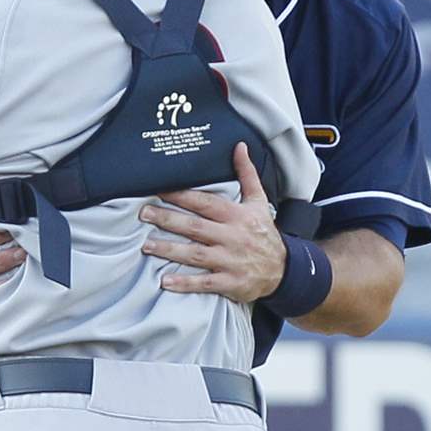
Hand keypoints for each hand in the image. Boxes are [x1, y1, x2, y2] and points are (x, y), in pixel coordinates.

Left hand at [139, 142, 286, 301]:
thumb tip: (239, 146)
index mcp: (237, 216)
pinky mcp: (230, 283)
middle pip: (195, 227)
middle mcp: (233, 237)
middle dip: (168, 220)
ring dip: (169, 250)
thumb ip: (247, 174)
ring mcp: (231, 261)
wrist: (286, 270)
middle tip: (144, 214)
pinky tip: (165, 281)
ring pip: (196, 254)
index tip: (158, 190)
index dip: (181, 196)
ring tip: (146, 245)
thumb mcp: (259, 202)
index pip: (205, 203)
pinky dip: (185, 283)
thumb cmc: (264, 233)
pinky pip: (205, 283)